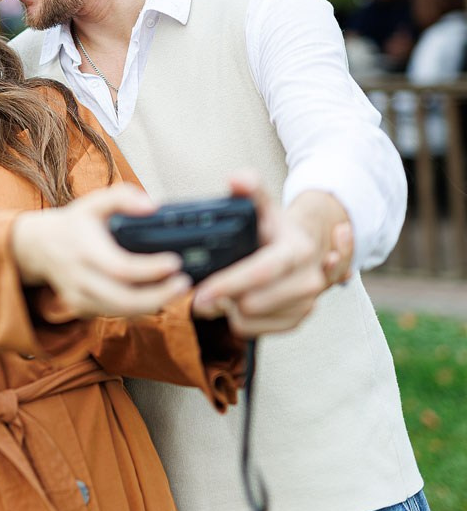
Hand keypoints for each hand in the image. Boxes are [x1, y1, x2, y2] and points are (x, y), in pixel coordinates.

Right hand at [12, 183, 191, 319]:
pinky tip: (157, 296)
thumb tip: (152, 206)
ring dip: (152, 305)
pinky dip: (138, 309)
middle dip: (158, 296)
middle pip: (123, 300)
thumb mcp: (95, 202)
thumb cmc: (74, 223)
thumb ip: (123, 197)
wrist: (40, 247)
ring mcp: (79, 298)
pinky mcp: (82, 309)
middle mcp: (81, 279)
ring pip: (121, 312)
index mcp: (85, 251)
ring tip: (176, 290)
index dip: (150, 269)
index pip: (121, 268)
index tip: (175, 262)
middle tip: (184, 284)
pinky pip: (115, 314)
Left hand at [191, 170, 353, 337]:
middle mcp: (308, 280)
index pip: (260, 272)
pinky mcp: (298, 321)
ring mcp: (306, 304)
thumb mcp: (264, 204)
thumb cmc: (278, 228)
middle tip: (202, 290)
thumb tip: (237, 179)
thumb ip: (249, 188)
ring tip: (223, 292)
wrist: (308, 245)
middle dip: (222, 298)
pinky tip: (237, 302)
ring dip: (229, 310)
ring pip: (250, 320)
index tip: (201, 292)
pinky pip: (256, 331)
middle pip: (252, 303)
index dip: (228, 283)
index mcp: (297, 251)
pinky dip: (240, 320)